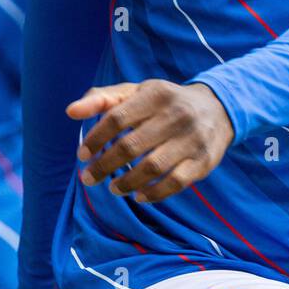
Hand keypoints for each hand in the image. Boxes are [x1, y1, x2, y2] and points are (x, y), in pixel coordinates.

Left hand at [67, 79, 233, 203]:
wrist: (218, 108)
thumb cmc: (165, 102)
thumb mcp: (137, 92)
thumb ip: (103, 99)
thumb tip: (70, 112)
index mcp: (155, 94)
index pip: (117, 118)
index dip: (96, 138)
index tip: (82, 154)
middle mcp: (175, 115)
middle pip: (131, 146)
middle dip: (104, 166)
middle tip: (89, 178)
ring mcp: (191, 139)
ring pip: (152, 167)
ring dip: (126, 182)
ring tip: (113, 189)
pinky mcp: (203, 161)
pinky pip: (175, 183)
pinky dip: (154, 193)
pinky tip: (139, 196)